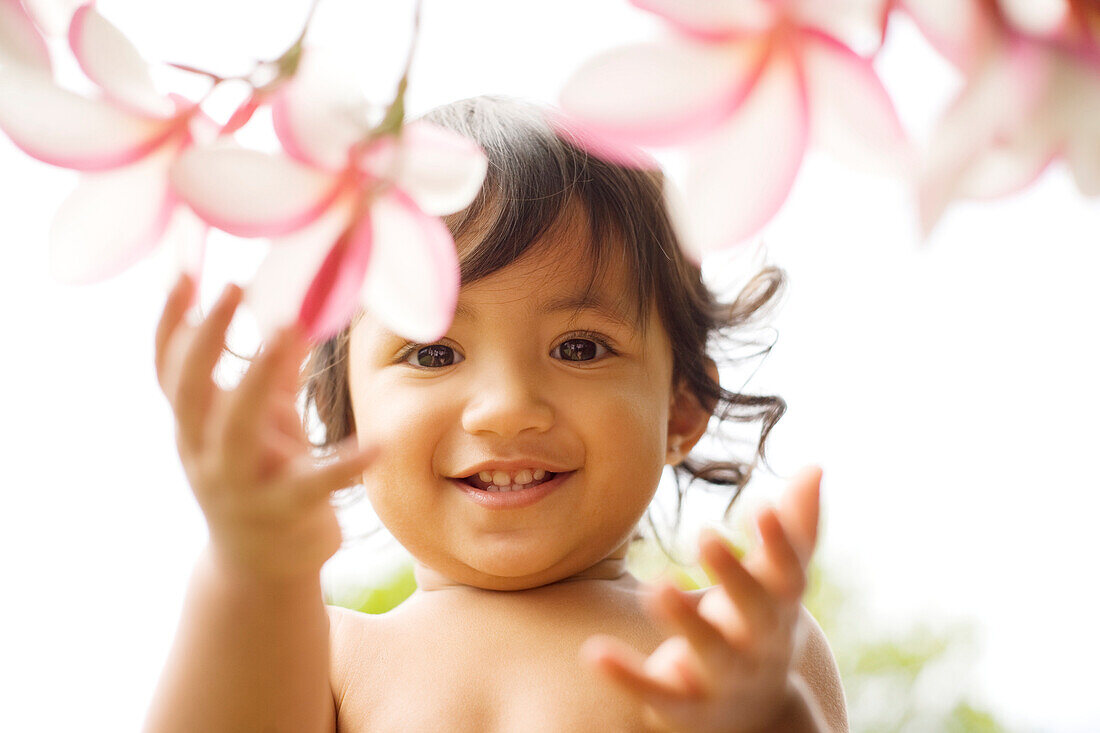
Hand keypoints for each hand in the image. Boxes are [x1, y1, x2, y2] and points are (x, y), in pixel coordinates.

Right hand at [155, 272, 376, 581]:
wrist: (259, 567)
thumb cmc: (262, 477)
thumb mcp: (262, 423)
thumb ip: (272, 374)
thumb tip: (290, 313)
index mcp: (195, 426)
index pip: (168, 368)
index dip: (172, 322)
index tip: (185, 272)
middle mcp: (204, 453)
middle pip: (189, 390)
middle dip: (205, 337)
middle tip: (234, 287)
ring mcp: (239, 485)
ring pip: (236, 430)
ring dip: (257, 379)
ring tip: (286, 332)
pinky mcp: (283, 513)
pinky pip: (315, 484)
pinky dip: (346, 463)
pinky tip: (378, 443)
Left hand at [581, 466, 823, 732]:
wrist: (757, 720)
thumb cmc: (762, 626)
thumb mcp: (780, 584)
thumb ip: (796, 527)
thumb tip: (815, 465)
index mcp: (781, 611)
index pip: (789, 576)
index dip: (780, 544)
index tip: (760, 506)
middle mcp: (759, 647)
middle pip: (755, 614)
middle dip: (734, 577)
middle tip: (705, 534)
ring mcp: (722, 681)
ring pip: (708, 654)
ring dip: (684, 621)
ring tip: (656, 586)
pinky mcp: (684, 708)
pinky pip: (654, 692)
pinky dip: (626, 675)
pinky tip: (594, 652)